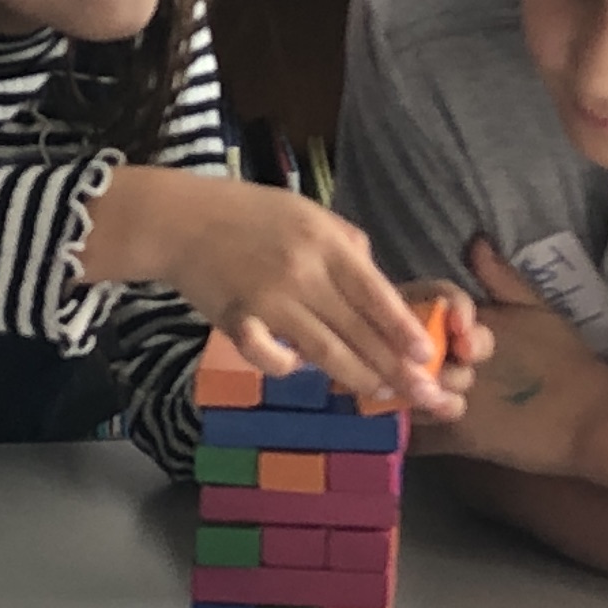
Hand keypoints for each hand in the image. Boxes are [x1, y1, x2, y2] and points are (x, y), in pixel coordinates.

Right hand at [85, 167, 469, 415]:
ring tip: (380, 392)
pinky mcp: (235, 319)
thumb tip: (379, 285)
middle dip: (393, 366)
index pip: (375, 293)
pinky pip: (268, 355)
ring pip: (322, 349)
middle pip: (356, 329)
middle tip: (422, 394)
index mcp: (325, 243)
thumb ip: (347, 246)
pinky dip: (286, 367)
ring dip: (355, 375)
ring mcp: (267, 299)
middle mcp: (301, 272)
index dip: (402, 329)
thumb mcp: (308, 213)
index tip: (425, 355)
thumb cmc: (250, 213)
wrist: (182, 219)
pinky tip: (297, 368)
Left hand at [421, 239, 605, 472]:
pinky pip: (412, 437)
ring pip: (400, 394)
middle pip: (403, 351)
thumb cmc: (565, 360)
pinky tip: (404, 432)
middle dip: (405, 356)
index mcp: (467, 321)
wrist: (590, 417)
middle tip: (413, 366)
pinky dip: (405, 434)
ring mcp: (449, 398)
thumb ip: (500, 277)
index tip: (438, 329)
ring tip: (402, 399)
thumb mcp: (535, 309)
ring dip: (399, 395)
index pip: (423, 305)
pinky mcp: (453, 438)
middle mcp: (450, 357)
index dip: (421, 313)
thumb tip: (475, 242)